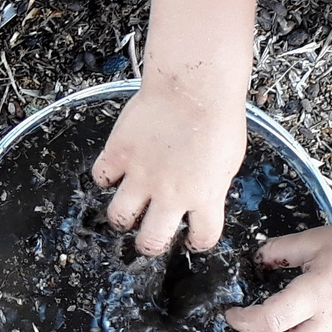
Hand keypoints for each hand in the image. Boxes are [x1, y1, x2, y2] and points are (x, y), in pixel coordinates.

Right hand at [92, 81, 246, 253]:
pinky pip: (101, 177)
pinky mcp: (119, 153)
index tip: (191, 239)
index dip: (197, 243)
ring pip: (119, 216)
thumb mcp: (229, 160)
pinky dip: (105, 178)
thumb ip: (211, 185)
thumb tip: (201, 193)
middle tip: (148, 239)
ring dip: (122, 217)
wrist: (192, 86)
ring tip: (126, 210)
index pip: (202, 238)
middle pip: (151, 241)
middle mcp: (170, 194)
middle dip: (149, 245)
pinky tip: (114, 172)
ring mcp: (141, 175)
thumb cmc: (217, 115)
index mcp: (205, 196)